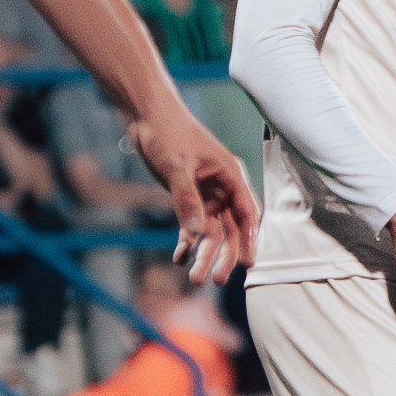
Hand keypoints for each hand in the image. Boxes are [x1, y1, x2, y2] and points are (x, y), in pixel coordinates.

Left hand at [129, 94, 260, 285]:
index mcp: (230, 175)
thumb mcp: (176, 167)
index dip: (249, 239)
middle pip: (231, 228)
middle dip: (225, 255)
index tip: (247, 264)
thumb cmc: (167, 132)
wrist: (146, 115)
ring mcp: (207, 192)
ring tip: (194, 278)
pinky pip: (193, 224)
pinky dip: (187, 241)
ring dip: (204, 254)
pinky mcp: (189, 195)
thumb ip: (187, 200)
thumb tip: (197, 235)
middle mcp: (223, 187)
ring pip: (212, 231)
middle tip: (216, 281)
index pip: (247, 212)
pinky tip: (178, 257)